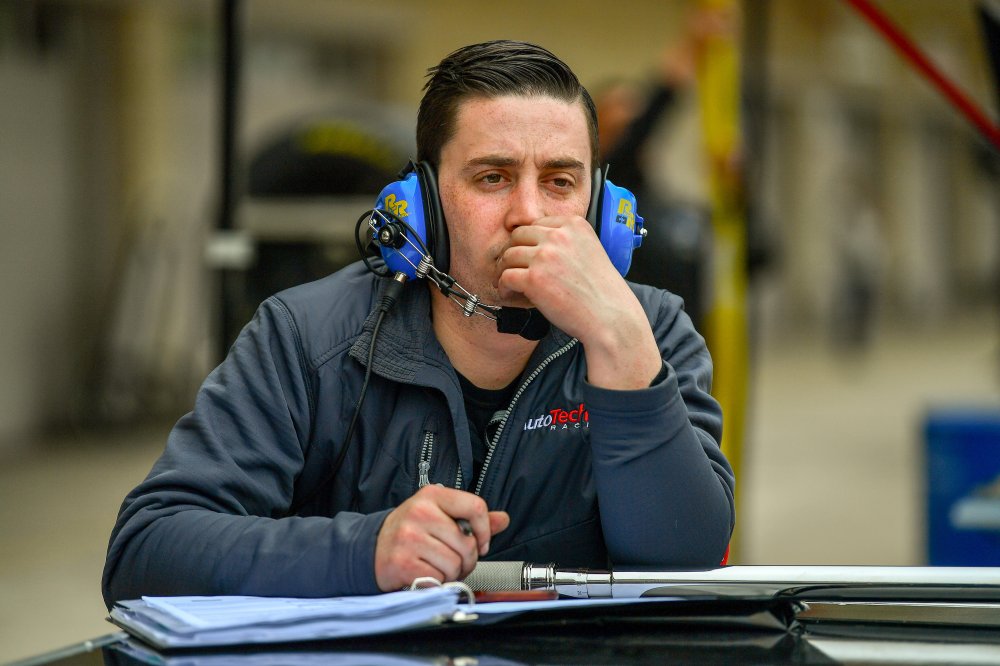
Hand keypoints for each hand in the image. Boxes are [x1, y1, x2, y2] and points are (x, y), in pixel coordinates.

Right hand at [375, 484, 509, 590]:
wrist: (373, 549)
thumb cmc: (411, 532)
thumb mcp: (439, 515)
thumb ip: (472, 518)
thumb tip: (503, 519)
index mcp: (432, 495)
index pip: (475, 507)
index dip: (485, 531)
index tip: (480, 543)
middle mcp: (419, 512)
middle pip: (467, 543)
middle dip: (466, 559)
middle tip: (452, 560)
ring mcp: (409, 537)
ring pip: (455, 564)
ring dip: (451, 573)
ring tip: (437, 566)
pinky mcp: (402, 563)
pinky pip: (438, 579)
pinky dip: (436, 582)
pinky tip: (425, 574)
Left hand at [497, 216, 661, 388]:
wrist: (610, 316)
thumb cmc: (602, 291)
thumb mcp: (590, 250)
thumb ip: (566, 241)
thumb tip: (534, 244)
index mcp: (574, 224)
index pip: (537, 224)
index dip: (531, 243)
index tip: (531, 258)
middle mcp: (558, 235)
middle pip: (518, 236)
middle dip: (515, 254)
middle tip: (516, 271)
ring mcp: (545, 256)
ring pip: (508, 256)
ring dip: (506, 271)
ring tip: (512, 286)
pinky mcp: (534, 279)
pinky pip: (505, 277)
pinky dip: (504, 288)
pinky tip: (510, 295)